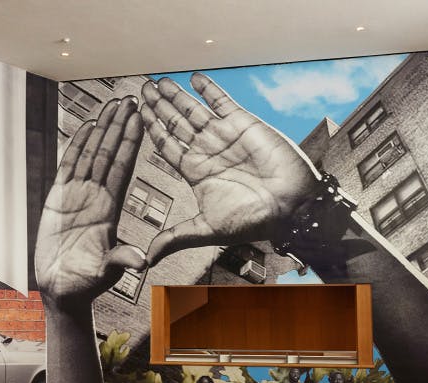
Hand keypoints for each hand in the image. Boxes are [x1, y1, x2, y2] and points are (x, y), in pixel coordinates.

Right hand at [35, 97, 145, 305]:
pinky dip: (76, 146)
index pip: (124, 167)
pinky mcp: (59, 198)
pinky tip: (86, 127)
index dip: (132, 142)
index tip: (141, 118)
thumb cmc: (86, 283)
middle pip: (109, 153)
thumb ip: (121, 260)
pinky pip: (69, 166)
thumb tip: (143, 262)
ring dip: (101, 129)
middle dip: (119, 126)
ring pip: (91, 154)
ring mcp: (78, 195)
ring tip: (111, 104)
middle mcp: (97, 197)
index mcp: (111, 209)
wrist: (63, 289)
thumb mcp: (107, 271)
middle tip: (129, 98)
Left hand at [140, 73, 318, 263]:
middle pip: (175, 123)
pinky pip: (222, 102)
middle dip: (158, 107)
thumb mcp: (206, 230)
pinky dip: (209, 89)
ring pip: (194, 110)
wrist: (291, 207)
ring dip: (176, 95)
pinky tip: (193, 78)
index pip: (166, 146)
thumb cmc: (252, 221)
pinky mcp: (243, 123)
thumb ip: (174, 237)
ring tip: (159, 82)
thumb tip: (146, 260)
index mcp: (194, 172)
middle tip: (142, 90)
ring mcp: (224, 136)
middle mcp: (206, 151)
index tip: (136, 116)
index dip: (151, 130)